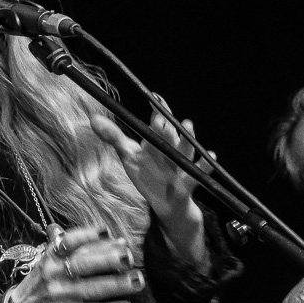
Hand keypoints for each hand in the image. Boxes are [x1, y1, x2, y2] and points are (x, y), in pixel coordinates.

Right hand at [7, 225, 145, 302]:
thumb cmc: (44, 281)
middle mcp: (54, 273)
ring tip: (137, 281)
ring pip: (90, 289)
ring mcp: (59, 295)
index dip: (86, 235)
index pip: (68, 242)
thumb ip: (76, 247)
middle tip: (128, 256)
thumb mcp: (50, 260)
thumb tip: (112, 237)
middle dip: (106, 259)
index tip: (106, 231)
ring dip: (116, 284)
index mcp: (51, 256)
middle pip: (81, 264)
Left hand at [90, 110, 211, 269]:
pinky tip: (211, 156)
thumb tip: (92, 118)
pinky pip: (197, 175)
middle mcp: (171, 150)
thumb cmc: (148, 175)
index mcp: (158, 142)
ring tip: (188, 124)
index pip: (160, 122)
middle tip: (159, 118)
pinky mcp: (187, 184)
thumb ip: (113, 137)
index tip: (155, 98)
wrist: (165, 204)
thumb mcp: (129, 156)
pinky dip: (205, 167)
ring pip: (185, 151)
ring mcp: (180, 166)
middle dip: (165, 127)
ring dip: (187, 139)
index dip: (158, 110)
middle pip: (170, 136)